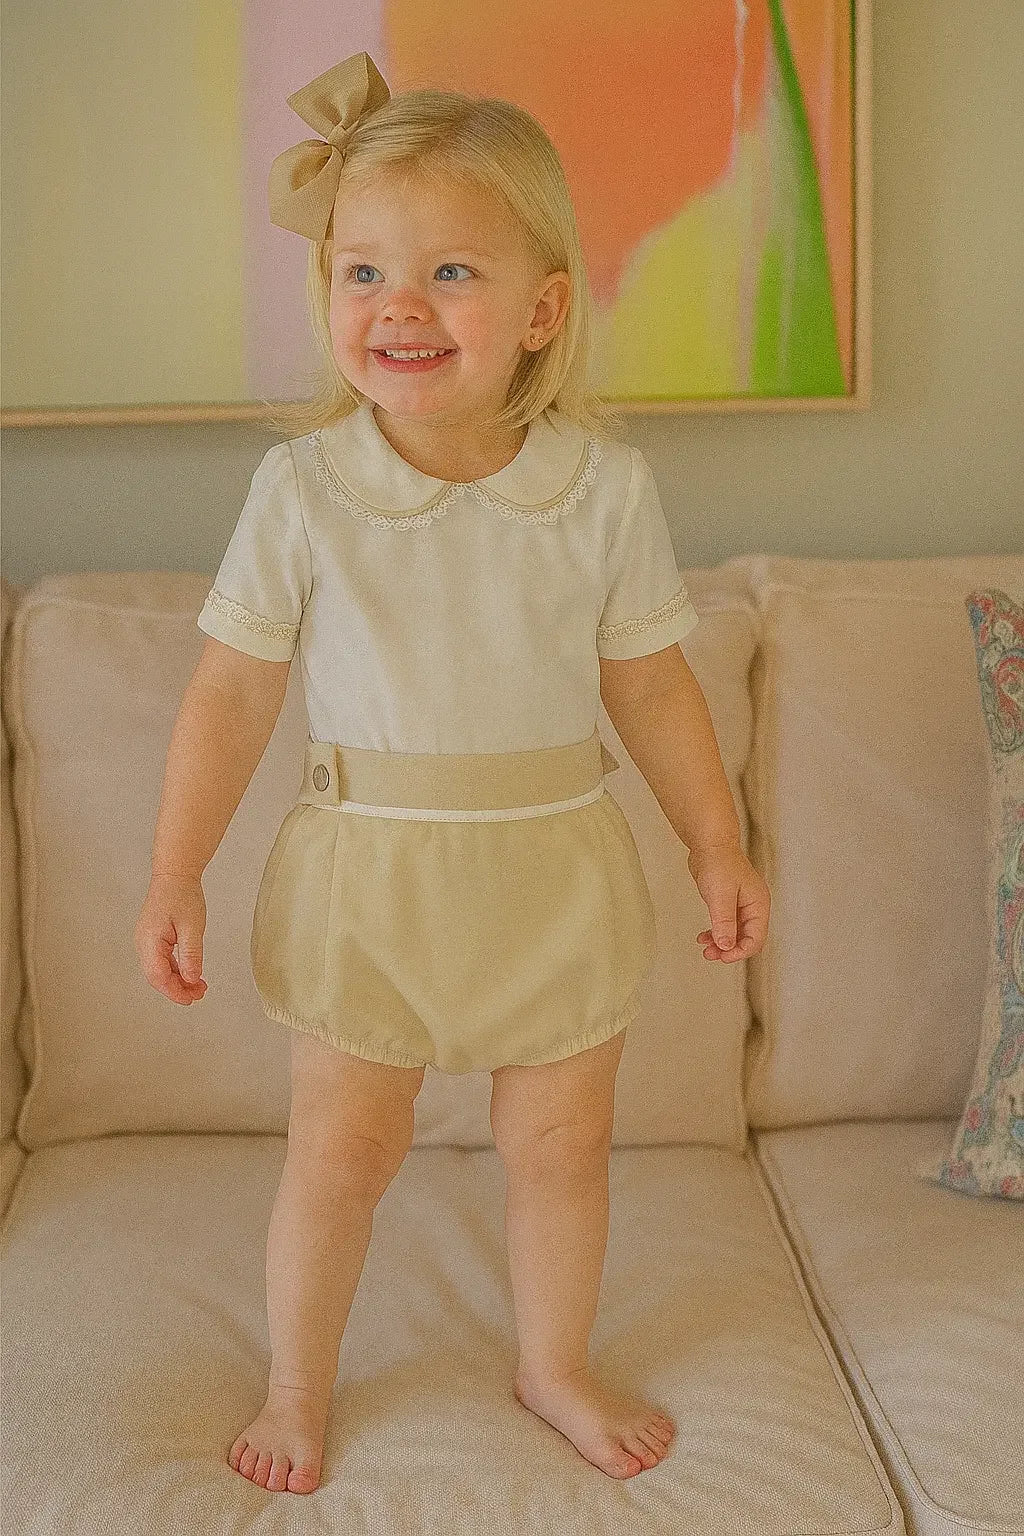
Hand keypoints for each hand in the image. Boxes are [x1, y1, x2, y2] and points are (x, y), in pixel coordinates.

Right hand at [134, 874, 208, 1004]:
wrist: (174, 875)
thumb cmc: (181, 894)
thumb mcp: (192, 927)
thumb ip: (191, 955)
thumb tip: (191, 979)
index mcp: (150, 941)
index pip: (158, 976)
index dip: (174, 991)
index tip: (191, 999)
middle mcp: (143, 943)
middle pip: (157, 976)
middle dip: (177, 989)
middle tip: (199, 994)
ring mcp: (146, 941)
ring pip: (159, 970)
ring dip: (178, 980)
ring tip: (198, 986)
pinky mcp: (153, 938)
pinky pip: (162, 960)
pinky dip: (176, 969)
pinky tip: (190, 972)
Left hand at [687, 843, 769, 962]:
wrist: (710, 844)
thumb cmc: (719, 862)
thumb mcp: (721, 896)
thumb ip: (724, 922)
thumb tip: (726, 945)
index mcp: (758, 905)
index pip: (756, 939)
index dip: (739, 951)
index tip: (723, 956)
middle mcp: (752, 907)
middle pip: (746, 939)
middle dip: (729, 950)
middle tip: (710, 955)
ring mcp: (741, 906)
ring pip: (734, 934)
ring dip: (721, 944)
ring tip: (705, 949)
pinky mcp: (728, 903)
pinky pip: (725, 925)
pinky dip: (716, 933)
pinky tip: (704, 937)